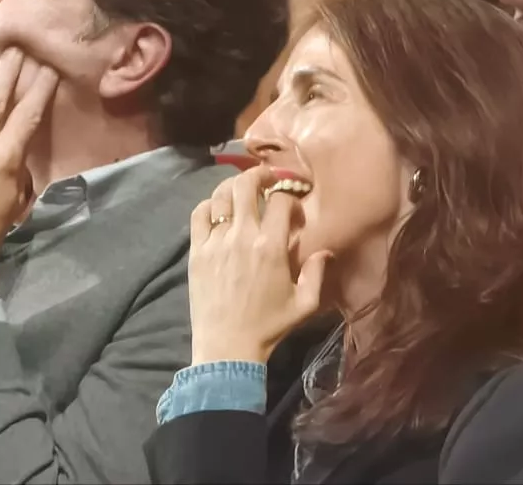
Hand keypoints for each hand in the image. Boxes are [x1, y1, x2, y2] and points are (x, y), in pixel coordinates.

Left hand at [186, 166, 330, 365]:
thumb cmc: (269, 326)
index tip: (293, 211)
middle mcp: (242, 236)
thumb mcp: (304, 304)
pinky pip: (199, 214)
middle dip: (260, 175)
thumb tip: (325, 251)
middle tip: (267, 179)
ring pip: (221, 195)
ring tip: (242, 189)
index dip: (290, 198)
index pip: (281, 201)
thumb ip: (317, 273)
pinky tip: (218, 209)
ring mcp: (215, 242)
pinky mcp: (197, 251)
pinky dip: (209, 204)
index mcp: (271, 247)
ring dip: (234, 186)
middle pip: (246, 185)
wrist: (227, 345)